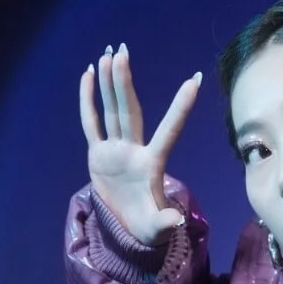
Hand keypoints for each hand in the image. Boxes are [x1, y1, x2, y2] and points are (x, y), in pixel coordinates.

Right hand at [79, 43, 201, 245]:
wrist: (128, 230)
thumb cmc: (149, 229)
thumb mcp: (158, 229)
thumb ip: (166, 223)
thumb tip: (175, 222)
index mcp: (153, 164)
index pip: (170, 130)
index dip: (181, 108)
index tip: (195, 81)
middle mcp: (135, 150)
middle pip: (129, 111)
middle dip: (125, 83)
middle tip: (122, 52)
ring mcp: (116, 149)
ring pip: (112, 111)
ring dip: (110, 84)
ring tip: (108, 54)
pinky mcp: (98, 153)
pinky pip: (91, 123)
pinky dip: (88, 100)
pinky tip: (87, 75)